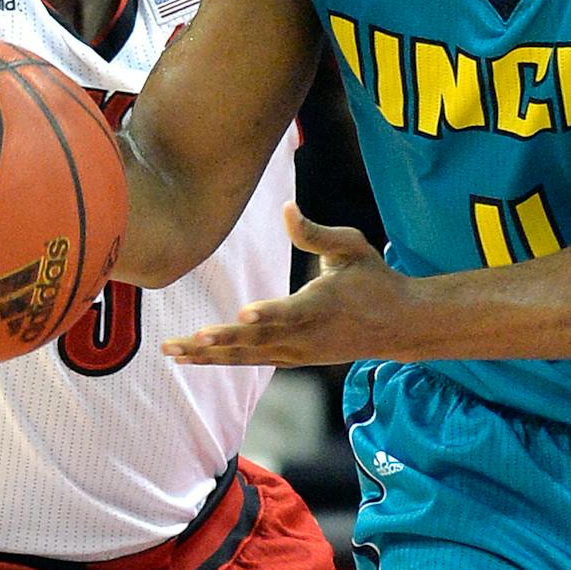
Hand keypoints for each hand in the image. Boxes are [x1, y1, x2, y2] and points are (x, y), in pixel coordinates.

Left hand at [161, 204, 418, 366]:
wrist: (399, 326)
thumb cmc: (374, 278)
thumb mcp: (352, 248)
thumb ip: (316, 233)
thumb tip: (286, 209)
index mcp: (324, 303)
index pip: (293, 311)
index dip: (268, 314)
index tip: (243, 314)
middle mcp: (308, 335)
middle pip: (259, 341)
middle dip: (219, 342)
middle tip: (184, 342)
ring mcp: (299, 352)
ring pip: (249, 356)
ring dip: (209, 355)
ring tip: (172, 351)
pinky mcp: (293, 359)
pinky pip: (252, 360)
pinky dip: (221, 359)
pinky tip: (192, 357)